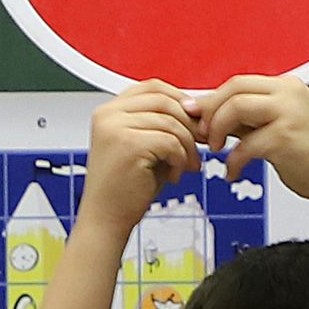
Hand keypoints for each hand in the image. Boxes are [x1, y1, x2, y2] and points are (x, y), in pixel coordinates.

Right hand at [78, 82, 198, 236]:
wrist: (106, 221)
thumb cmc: (126, 189)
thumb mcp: (144, 146)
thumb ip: (162, 124)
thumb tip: (198, 108)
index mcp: (108, 111)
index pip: (152, 87)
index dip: (179, 99)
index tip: (194, 118)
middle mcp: (108, 115)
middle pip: (164, 100)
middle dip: (189, 122)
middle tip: (202, 142)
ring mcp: (115, 128)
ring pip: (170, 122)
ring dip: (187, 145)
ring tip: (187, 165)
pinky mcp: (128, 145)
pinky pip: (170, 141)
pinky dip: (180, 159)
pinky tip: (175, 175)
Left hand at [185, 76, 308, 207]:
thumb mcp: (280, 126)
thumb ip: (250, 118)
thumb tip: (211, 116)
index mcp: (287, 86)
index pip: (238, 82)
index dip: (212, 99)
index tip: (195, 115)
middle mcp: (288, 94)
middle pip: (234, 88)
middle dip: (211, 111)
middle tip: (204, 134)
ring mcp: (289, 113)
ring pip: (236, 108)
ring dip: (218, 130)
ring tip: (217, 150)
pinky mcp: (285, 137)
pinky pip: (245, 144)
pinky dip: (233, 161)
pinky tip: (233, 173)